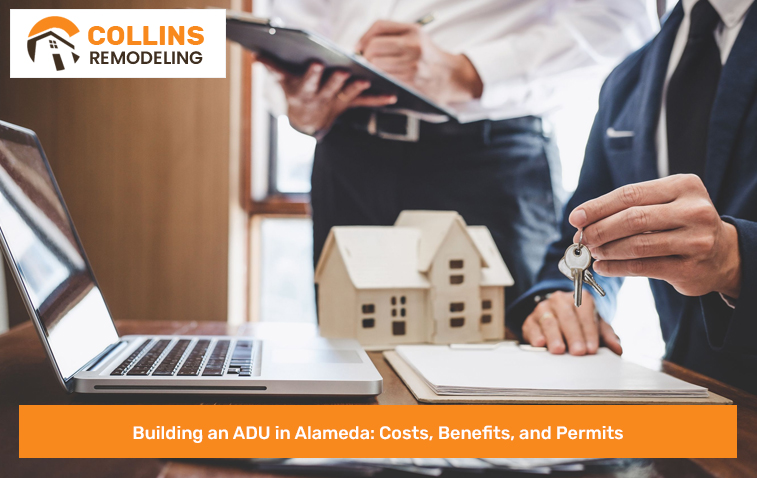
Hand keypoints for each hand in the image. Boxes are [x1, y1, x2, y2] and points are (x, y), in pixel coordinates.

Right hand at [259, 58, 397, 134]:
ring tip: (367, 79)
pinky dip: (379, 100)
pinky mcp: (348, 104)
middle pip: (328, 88)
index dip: (311, 74)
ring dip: (357, 88)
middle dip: (335, 80)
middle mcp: (320, 97)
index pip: (306, 81)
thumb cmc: (295, 92)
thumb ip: (272, 68)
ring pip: (347, 94)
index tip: (317, 63)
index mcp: (303, 89)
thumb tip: (256, 56)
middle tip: (345, 71)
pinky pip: (365, 103)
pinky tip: (393, 97)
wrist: (307, 121)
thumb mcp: (282, 82)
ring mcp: (335, 102)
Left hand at [355, 20, 482, 103]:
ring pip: (375, 63)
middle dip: (364, 55)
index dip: (364, 36)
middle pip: (373, 46)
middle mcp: (413, 44)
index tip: (358, 46)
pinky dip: (376, 78)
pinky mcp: (410, 80)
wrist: (451, 77)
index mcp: (413, 30)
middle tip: (364, 62)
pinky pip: (383, 77)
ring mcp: (412, 63)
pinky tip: (378, 79)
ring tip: (371, 71)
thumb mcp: (416, 37)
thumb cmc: (428, 57)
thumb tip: (361, 44)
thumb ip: (392, 35)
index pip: (379, 26)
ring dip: (369, 68)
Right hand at [522, 291, 621, 354]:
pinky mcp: (530, 320)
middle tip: (578, 351)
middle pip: (567, 317)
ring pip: (548, 320)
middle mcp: (560, 300)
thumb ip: (607, 336)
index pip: (585, 313)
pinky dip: (535, 335)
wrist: (556, 316)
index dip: (589, 331)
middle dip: (574, 335)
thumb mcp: (595, 326)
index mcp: (579, 298)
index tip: (592, 348)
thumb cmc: (579, 322)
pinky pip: (532, 326)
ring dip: (554, 336)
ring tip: (559, 350)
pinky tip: (540, 343)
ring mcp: (543, 308)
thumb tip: (617, 349)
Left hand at [570, 174, 740, 297]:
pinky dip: (616, 267)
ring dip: (606, 250)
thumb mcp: (664, 204)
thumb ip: (629, 208)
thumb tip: (582, 222)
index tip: (576, 218)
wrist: (724, 254)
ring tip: (591, 252)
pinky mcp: (690, 267)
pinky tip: (603, 266)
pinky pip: (643, 267)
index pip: (630, 194)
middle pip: (632, 218)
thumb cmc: (681, 223)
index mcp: (683, 186)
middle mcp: (694, 210)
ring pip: (636, 245)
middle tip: (581, 239)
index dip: (598, 207)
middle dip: (599, 230)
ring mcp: (695, 240)